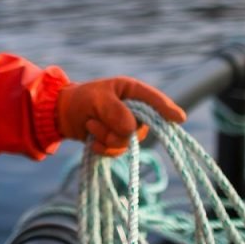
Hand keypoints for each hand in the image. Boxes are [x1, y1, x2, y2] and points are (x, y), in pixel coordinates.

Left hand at [56, 77, 185, 155]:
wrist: (65, 115)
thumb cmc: (82, 99)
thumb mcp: (96, 99)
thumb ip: (114, 111)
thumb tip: (132, 129)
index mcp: (133, 91)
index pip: (154, 101)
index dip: (167, 109)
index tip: (179, 119)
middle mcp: (136, 110)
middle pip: (139, 128)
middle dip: (115, 129)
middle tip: (93, 121)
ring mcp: (130, 128)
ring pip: (127, 143)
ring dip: (105, 138)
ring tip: (91, 125)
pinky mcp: (120, 143)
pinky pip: (117, 152)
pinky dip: (102, 148)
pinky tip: (92, 140)